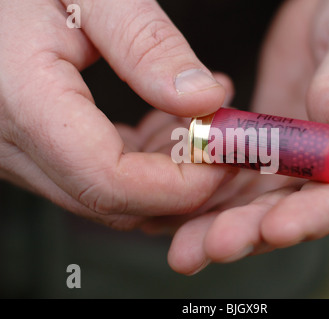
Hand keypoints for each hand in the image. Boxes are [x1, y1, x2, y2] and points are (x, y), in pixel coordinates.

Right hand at [0, 0, 233, 228]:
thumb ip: (146, 43)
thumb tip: (203, 98)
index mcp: (23, 102)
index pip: (110, 182)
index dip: (178, 185)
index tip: (225, 157)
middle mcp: (12, 145)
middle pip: (113, 203)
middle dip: (182, 184)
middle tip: (224, 141)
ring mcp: (19, 154)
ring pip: (109, 197)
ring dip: (167, 173)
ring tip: (203, 122)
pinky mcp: (32, 150)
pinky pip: (97, 177)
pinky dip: (142, 162)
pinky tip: (167, 122)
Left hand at [167, 0, 328, 274]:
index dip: (319, 213)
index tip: (277, 228)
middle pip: (306, 209)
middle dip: (257, 230)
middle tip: (212, 247)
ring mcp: (312, 165)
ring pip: (268, 203)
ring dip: (227, 224)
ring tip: (187, 248)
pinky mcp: (277, 152)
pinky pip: (245, 179)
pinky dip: (215, 195)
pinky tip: (182, 212)